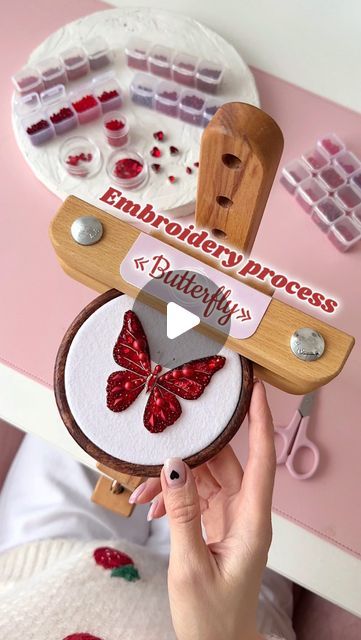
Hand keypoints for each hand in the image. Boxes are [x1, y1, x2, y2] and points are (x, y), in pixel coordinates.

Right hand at [129, 380, 275, 639]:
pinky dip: (171, 497)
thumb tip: (174, 466)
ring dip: (172, 479)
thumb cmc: (212, 618)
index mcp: (252, 520)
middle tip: (161, 438)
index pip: (262, 459)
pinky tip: (149, 506)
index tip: (255, 388)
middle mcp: (245, 513)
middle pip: (223, 463)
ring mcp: (229, 518)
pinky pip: (193, 497)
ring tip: (140, 490)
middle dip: (190, 452)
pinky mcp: (214, 525)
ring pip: (203, 479)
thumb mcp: (190, 564)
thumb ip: (183, 511)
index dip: (259, 420)